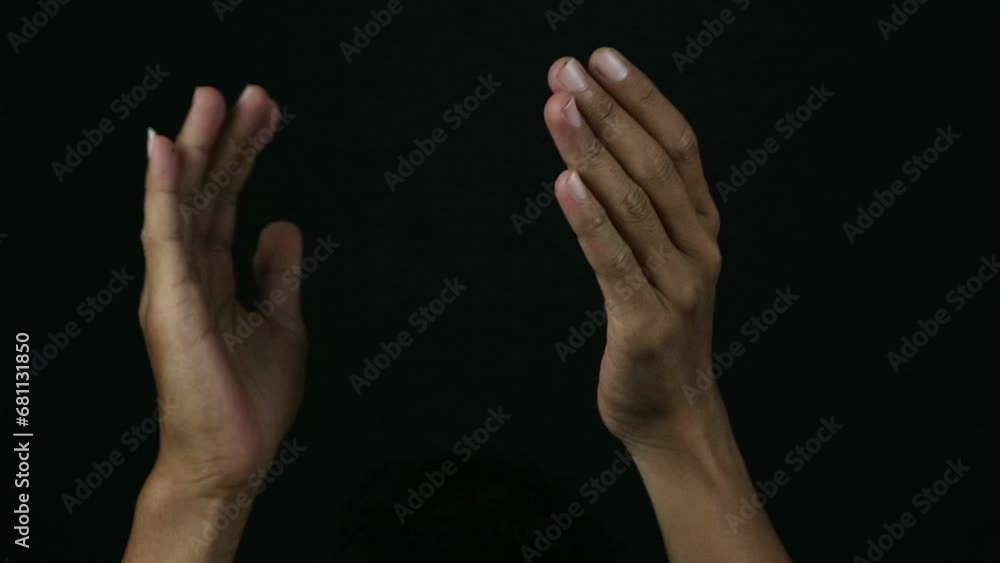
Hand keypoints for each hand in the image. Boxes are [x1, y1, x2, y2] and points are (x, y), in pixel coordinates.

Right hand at [139, 85, 305, 494]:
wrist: (232, 459)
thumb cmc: (248, 399)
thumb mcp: (281, 321)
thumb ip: (278, 273)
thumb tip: (284, 225)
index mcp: (214, 276)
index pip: (228, 201)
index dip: (245, 156)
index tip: (266, 114)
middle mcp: (187, 274)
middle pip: (206, 193)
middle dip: (224, 141)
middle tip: (245, 92)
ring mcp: (174, 288)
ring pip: (182, 204)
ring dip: (195, 150)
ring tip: (208, 101)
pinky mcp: (170, 306)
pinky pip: (166, 239)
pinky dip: (166, 192)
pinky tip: (169, 151)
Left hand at [544, 48, 724, 452]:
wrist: (673, 414)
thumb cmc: (657, 330)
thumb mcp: (663, 261)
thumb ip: (644, 211)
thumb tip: (598, 149)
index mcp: (702, 227)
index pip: (677, 145)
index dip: (641, 98)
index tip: (602, 58)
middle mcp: (698, 249)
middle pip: (654, 165)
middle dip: (609, 111)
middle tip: (566, 71)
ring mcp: (678, 286)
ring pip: (634, 205)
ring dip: (592, 151)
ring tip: (558, 107)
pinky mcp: (647, 323)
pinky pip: (614, 262)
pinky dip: (589, 220)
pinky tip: (563, 183)